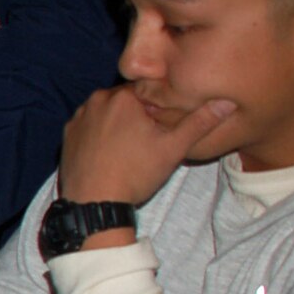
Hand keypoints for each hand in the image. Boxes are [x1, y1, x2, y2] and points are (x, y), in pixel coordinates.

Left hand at [59, 85, 235, 207]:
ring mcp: (78, 118)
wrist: (94, 204)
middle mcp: (95, 101)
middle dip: (136, 114)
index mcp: (122, 97)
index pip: (147, 90)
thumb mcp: (174, 147)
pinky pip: (89, 127)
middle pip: (125, 100)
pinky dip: (99, 135)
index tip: (161, 124)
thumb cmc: (135, 174)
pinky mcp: (66, 135)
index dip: (158, 106)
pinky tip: (109, 153)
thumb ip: (200, 122)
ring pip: (106, 112)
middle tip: (147, 139)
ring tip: (128, 148)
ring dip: (117, 123)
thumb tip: (227, 103)